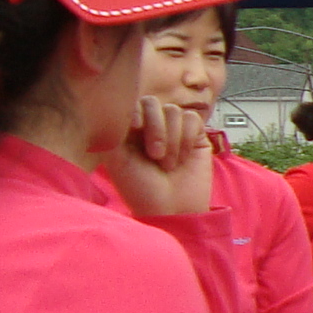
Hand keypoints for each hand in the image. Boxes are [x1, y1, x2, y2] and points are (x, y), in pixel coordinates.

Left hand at [103, 98, 215, 218]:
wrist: (171, 209)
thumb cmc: (141, 189)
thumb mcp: (116, 159)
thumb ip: (116, 129)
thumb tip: (127, 106)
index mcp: (129, 130)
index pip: (132, 103)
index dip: (136, 111)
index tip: (135, 128)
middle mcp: (151, 127)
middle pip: (153, 103)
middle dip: (155, 129)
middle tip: (154, 155)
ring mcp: (174, 130)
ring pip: (174, 111)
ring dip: (171, 139)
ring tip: (168, 163)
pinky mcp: (196, 136)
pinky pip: (193, 119)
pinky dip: (186, 138)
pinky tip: (183, 158)